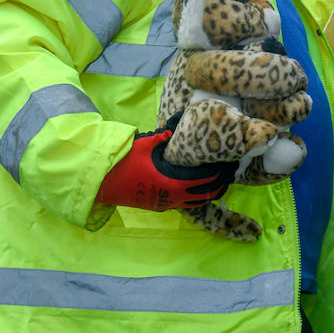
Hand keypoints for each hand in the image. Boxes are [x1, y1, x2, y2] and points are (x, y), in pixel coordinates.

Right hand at [95, 113, 234, 210]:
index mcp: (173, 183)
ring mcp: (166, 204)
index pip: (205, 179)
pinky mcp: (160, 206)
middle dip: (220, 183)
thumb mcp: (146, 145)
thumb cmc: (124, 162)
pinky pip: (186, 204)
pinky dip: (197, 198)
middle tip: (231, 171)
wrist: (103, 182)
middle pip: (206, 193)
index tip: (230, 163)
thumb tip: (179, 126)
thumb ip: (164, 136)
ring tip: (222, 181)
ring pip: (197, 203)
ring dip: (210, 192)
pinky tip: (201, 189)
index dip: (219, 172)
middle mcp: (173, 197)